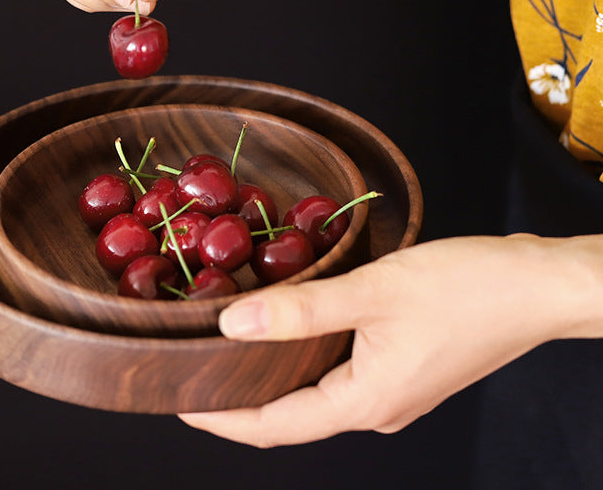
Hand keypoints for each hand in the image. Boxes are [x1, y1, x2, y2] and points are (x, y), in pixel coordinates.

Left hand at [179, 234, 599, 446]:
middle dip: (239, 398)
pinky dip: (305, 354)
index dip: (221, 419)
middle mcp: (376, 407)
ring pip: (315, 390)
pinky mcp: (403, 367)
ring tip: (231, 343)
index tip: (178, 401)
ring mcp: (393, 390)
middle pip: (290, 414)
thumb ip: (300, 310)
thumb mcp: (372, 292)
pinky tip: (291, 323)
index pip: (273, 426)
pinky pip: (339, 370)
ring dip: (273, 372)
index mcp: (366, 403)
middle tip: (196, 367)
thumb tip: (230, 325)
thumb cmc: (465, 288)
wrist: (537, 287)